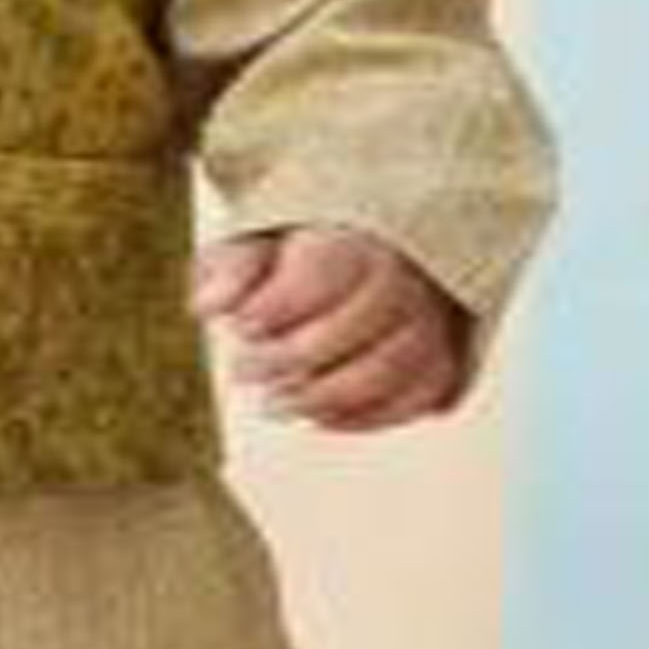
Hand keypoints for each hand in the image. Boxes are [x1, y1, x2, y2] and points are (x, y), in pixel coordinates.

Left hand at [188, 224, 473, 429]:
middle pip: (367, 318)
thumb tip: (208, 306)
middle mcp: (406, 273)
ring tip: (273, 404)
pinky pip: (419, 396)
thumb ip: (232, 268)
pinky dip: (367, 415)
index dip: (282, 304)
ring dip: (326, 396)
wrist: (364, 250)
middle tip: (244, 372)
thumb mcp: (255, 241)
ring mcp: (430, 318)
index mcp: (359, 232)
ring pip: (394, 365)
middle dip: (297, 356)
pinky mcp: (441, 357)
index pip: (331, 266)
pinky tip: (318, 416)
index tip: (240, 325)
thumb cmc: (301, 250)